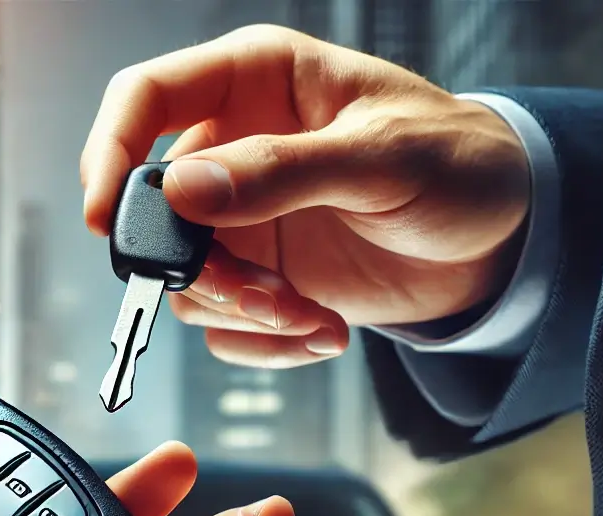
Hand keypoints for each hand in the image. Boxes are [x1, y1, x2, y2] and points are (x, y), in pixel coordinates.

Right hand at [81, 24, 529, 367]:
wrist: (496, 241)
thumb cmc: (457, 166)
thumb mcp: (382, 158)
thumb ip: (283, 171)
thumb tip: (183, 191)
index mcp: (255, 85)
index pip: (144, 99)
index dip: (110, 154)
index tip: (106, 220)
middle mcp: (234, 155)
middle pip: (157, 218)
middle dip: (204, 273)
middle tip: (266, 297)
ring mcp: (245, 224)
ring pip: (191, 285)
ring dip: (248, 317)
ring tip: (315, 318)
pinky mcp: (263, 279)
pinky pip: (227, 327)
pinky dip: (268, 344)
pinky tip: (325, 331)